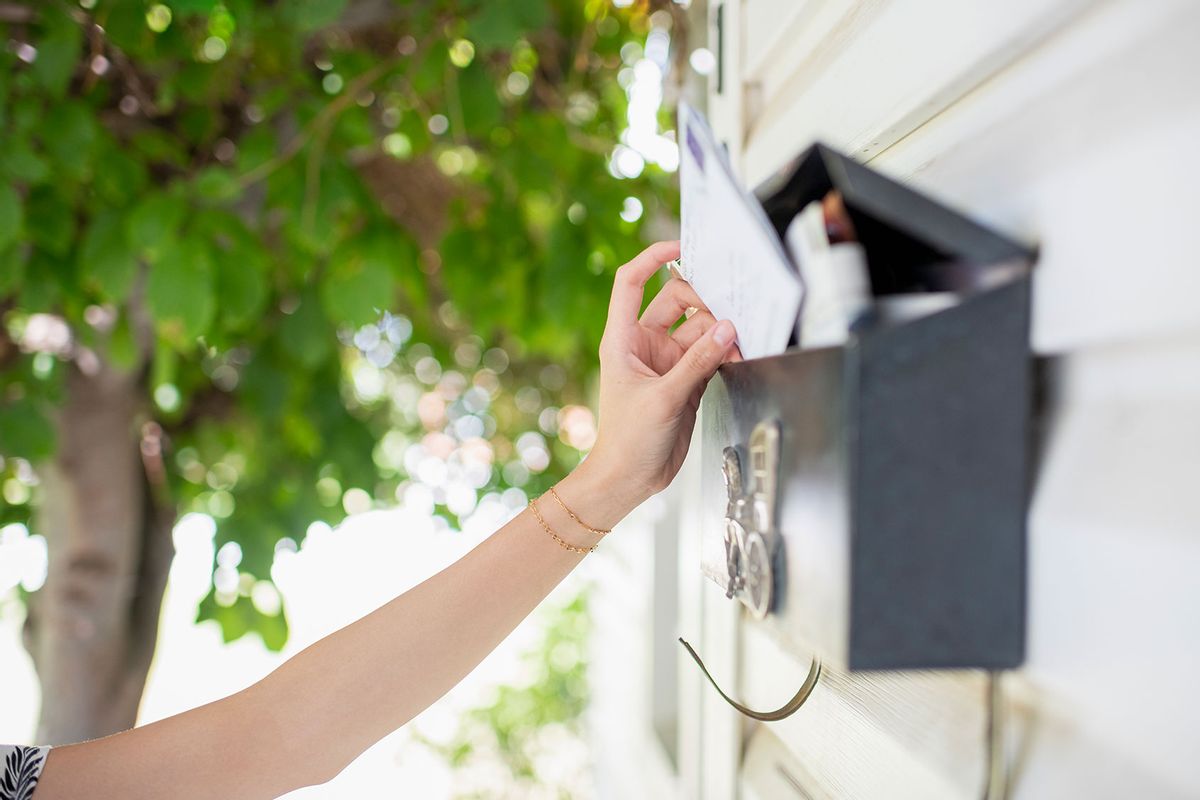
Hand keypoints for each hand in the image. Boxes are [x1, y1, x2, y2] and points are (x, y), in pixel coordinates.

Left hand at [575, 240, 739, 516]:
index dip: (652, 257)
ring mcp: (666, 362)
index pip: (632, 282)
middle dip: (704, 303)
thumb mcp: (664, 398)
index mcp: (622, 339)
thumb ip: (697, 363)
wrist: (629, 479)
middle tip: (726, 318)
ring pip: (699, 329)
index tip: (681, 246)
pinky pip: (709, 354)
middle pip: (677, 301)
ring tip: (735, 345)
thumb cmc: (627, 441)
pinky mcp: (685, 380)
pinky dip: (723, 352)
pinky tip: (737, 354)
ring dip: (719, 332)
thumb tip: (726, 329)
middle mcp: (644, 345)